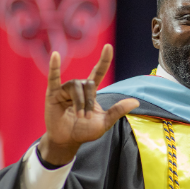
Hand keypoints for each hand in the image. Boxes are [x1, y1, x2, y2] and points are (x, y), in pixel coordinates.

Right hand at [39, 44, 139, 165]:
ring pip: (76, 86)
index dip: (103, 60)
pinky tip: (55, 55)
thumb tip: (136, 101)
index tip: (108, 47)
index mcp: (91, 92)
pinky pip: (53, 78)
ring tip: (80, 116)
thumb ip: (118, 111)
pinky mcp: (53, 94)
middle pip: (88, 84)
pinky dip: (54, 67)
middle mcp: (78, 88)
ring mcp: (65, 90)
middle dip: (89, 101)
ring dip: (80, 102)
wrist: (67, 141)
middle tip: (87, 117)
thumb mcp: (104, 122)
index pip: (98, 72)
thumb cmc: (84, 131)